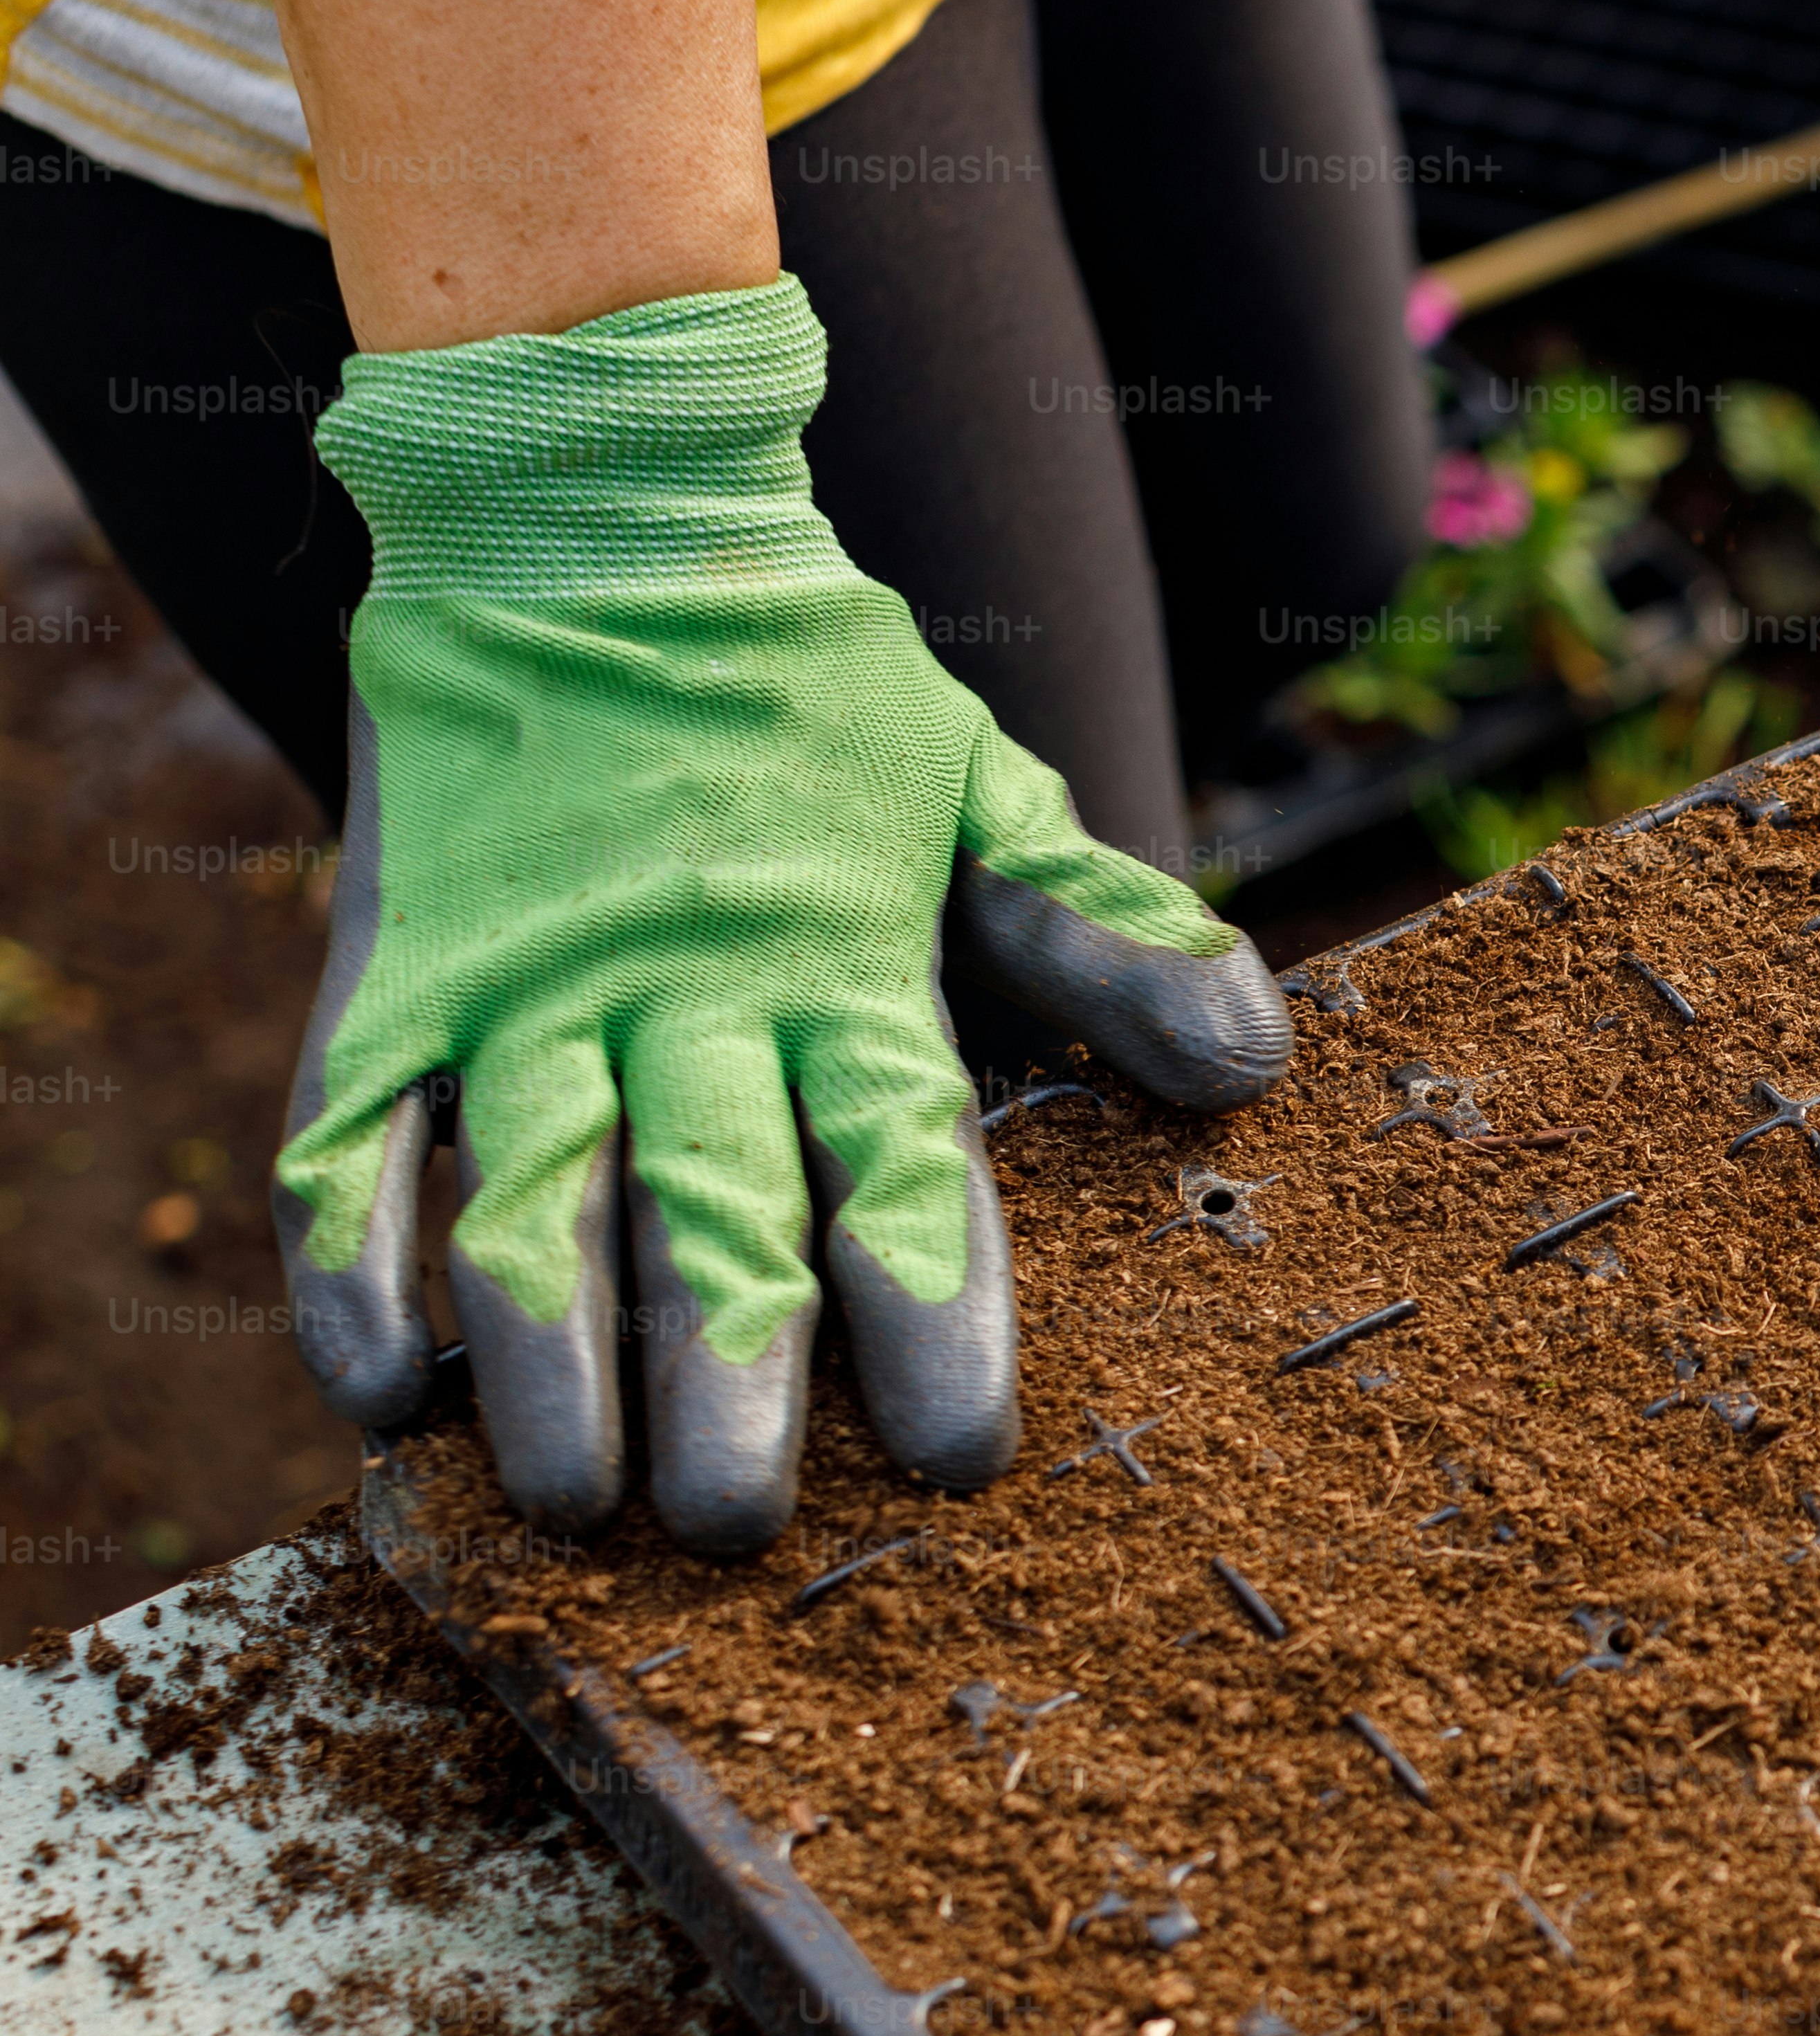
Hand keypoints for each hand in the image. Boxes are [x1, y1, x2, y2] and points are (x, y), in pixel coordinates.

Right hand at [273, 280, 1288, 1556]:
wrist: (587, 506)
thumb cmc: (814, 690)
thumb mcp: (981, 790)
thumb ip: (1105, 933)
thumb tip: (1257, 1063)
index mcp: (841, 963)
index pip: (904, 1162)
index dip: (934, 1310)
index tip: (959, 1454)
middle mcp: (679, 987)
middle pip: (710, 1212)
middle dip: (728, 1380)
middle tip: (744, 1529)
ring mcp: (521, 982)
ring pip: (530, 1199)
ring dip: (550, 1364)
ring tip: (578, 1506)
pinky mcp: (390, 970)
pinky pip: (347, 1137)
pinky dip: (355, 1265)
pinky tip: (387, 1395)